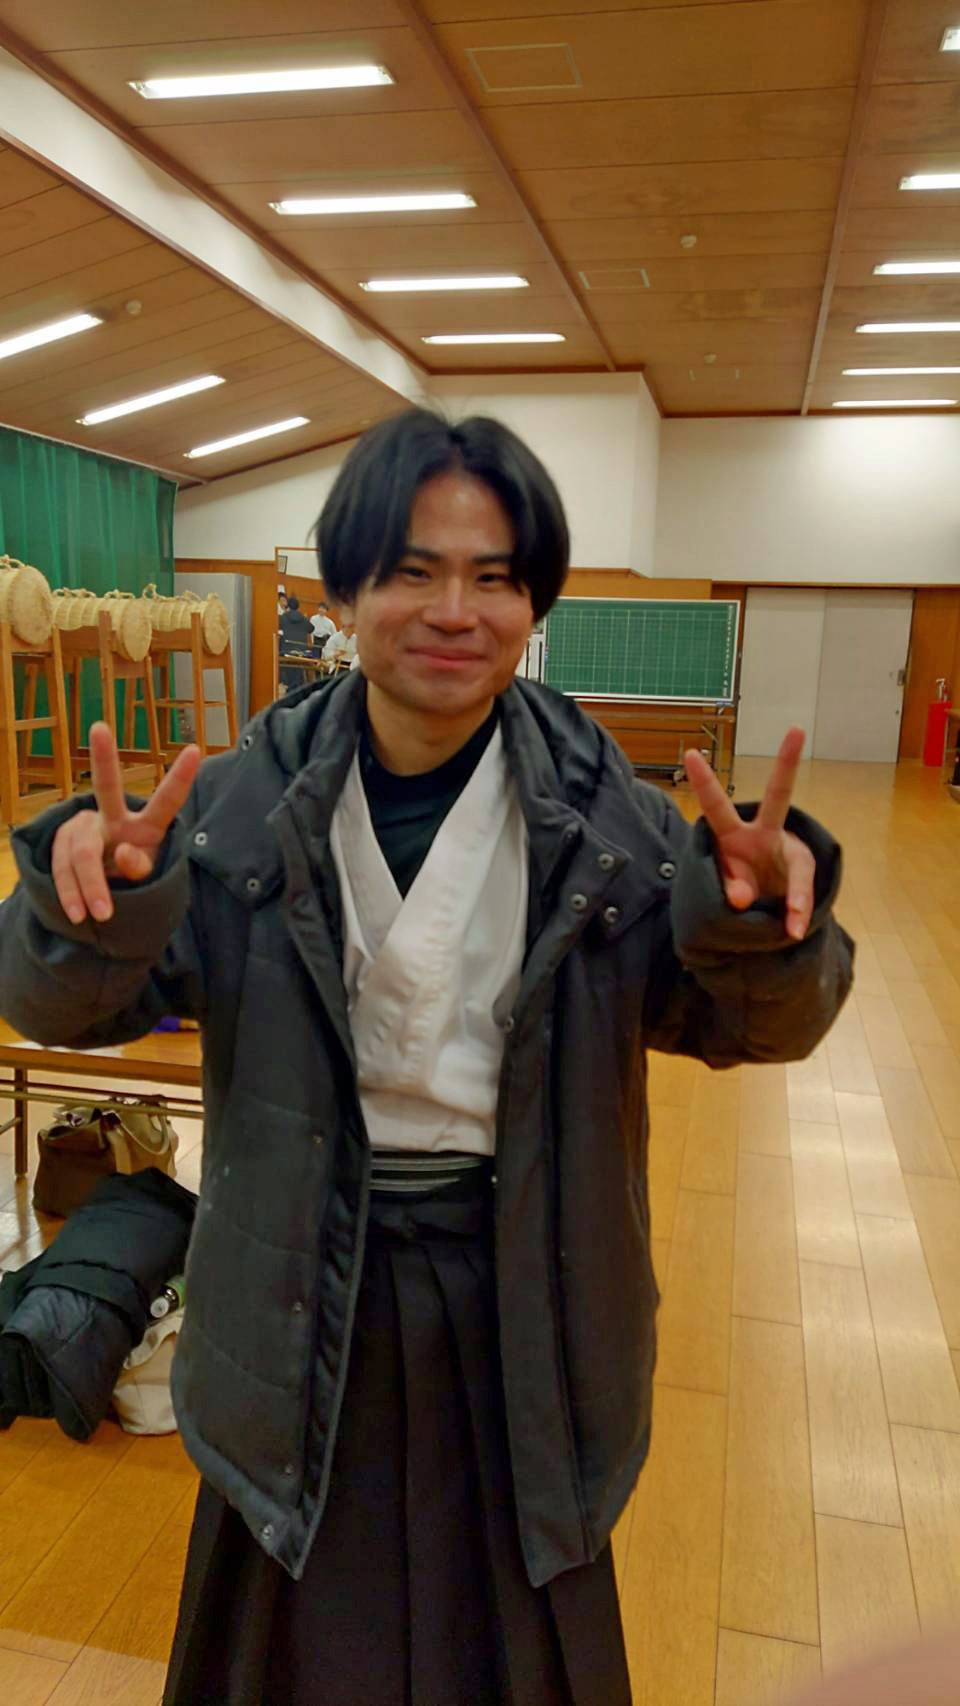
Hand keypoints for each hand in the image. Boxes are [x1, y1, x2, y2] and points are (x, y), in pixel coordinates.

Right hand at [51, 721, 200, 925]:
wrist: (98, 888)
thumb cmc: (132, 877)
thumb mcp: (146, 878)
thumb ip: (141, 867)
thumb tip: (122, 853)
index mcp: (148, 825)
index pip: (168, 801)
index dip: (181, 777)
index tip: (196, 749)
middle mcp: (115, 817)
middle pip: (107, 787)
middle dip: (104, 758)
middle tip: (99, 728)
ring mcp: (85, 827)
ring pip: (83, 852)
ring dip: (90, 886)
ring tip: (100, 916)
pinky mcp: (61, 843)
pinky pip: (62, 868)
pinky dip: (70, 893)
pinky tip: (77, 914)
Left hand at [683, 727, 813, 941]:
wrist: (764, 911)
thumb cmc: (739, 888)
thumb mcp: (723, 891)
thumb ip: (728, 890)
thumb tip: (740, 899)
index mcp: (731, 835)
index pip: (716, 806)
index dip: (704, 782)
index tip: (691, 754)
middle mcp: (762, 835)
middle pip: (778, 797)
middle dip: (787, 764)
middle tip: (796, 731)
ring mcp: (786, 852)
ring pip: (798, 867)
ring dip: (793, 896)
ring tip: (791, 922)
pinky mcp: (801, 875)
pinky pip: (801, 895)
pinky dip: (796, 915)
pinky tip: (793, 929)